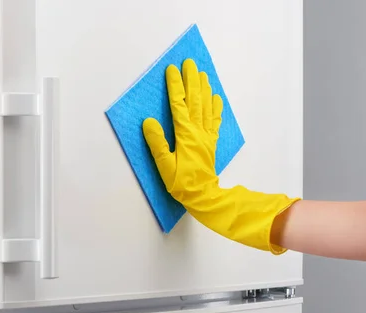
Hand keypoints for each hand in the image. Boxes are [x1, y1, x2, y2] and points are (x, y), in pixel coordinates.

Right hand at [142, 59, 222, 209]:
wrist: (202, 195)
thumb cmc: (181, 183)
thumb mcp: (164, 165)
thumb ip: (157, 143)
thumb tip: (149, 122)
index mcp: (184, 134)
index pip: (179, 104)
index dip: (175, 86)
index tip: (172, 70)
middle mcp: (197, 131)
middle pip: (195, 100)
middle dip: (191, 80)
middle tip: (189, 63)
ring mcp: (206, 136)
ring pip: (206, 106)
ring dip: (204, 89)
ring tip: (202, 73)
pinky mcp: (210, 142)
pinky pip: (214, 121)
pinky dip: (215, 108)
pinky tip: (215, 97)